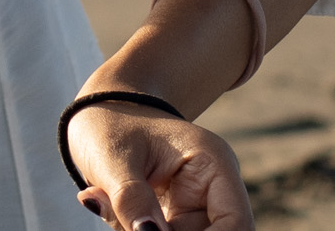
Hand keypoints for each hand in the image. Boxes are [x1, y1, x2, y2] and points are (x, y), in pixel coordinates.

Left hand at [64, 102, 250, 230]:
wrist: (99, 115)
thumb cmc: (109, 124)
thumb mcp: (113, 156)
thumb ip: (131, 198)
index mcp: (213, 164)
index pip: (235, 222)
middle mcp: (211, 190)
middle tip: (128, 224)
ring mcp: (191, 208)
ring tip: (106, 202)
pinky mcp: (170, 221)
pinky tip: (107, 206)